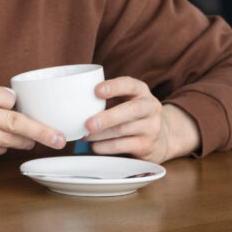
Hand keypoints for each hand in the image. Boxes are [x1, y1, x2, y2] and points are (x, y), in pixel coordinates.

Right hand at [0, 81, 65, 173]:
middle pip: (16, 119)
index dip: (21, 107)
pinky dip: (1, 151)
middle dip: (42, 130)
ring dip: (23, 143)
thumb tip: (17, 107)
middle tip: (59, 138)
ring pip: (9, 138)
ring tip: (31, 143)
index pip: (9, 97)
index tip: (34, 113)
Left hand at [84, 76, 200, 162]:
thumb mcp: (123, 99)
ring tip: (84, 135)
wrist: (160, 137)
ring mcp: (151, 127)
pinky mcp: (147, 145)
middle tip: (88, 124)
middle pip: (132, 110)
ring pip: (124, 130)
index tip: (97, 90)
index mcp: (140, 91)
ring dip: (100, 135)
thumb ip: (103, 97)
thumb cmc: (129, 113)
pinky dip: (105, 147)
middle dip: (108, 117)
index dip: (114, 87)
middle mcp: (150, 107)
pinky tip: (94, 146)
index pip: (130, 84)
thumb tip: (71, 99)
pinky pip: (124, 146)